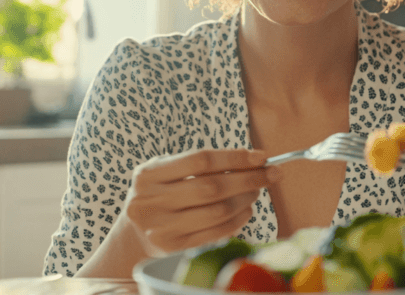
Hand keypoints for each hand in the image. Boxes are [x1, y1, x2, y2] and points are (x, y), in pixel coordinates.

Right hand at [123, 148, 277, 255]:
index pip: (201, 159)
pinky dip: (237, 220)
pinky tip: (246, 210)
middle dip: (248, 178)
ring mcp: (162, 228)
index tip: (261, 156)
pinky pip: (216, 232)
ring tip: (256, 190)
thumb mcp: (165, 172)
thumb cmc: (160, 194)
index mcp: (149, 175)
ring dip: (245, 199)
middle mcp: (152, 201)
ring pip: (217, 211)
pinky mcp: (174, 248)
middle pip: (212, 186)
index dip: (235, 157)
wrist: (135, 233)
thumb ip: (199, 163)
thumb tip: (252, 160)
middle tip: (270, 173)